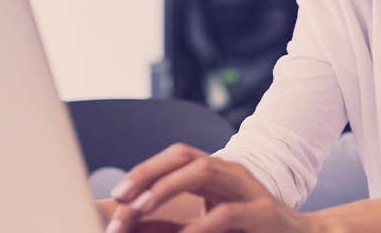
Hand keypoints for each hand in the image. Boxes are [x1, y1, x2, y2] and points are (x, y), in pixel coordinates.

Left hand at [105, 143, 329, 232]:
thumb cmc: (251, 231)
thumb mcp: (208, 225)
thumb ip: (173, 226)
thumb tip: (130, 224)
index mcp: (218, 174)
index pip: (177, 156)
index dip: (145, 170)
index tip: (117, 195)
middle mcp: (232, 172)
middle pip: (184, 155)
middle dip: (148, 173)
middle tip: (121, 200)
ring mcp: (249, 188)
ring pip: (204, 171)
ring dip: (166, 188)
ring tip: (141, 209)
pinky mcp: (263, 212)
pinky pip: (227, 212)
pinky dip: (200, 224)